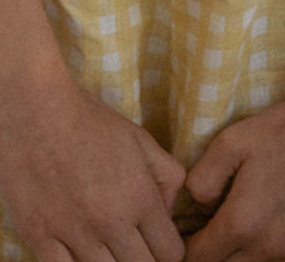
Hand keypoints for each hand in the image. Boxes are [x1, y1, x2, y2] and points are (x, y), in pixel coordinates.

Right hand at [0, 72, 184, 261]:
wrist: (37, 114)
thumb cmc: (92, 123)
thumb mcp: (142, 141)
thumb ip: (167, 177)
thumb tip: (169, 212)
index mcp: (140, 198)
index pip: (169, 253)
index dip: (170, 253)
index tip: (162, 246)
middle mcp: (110, 223)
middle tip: (137, 249)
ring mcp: (73, 235)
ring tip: (111, 250)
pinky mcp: (39, 239)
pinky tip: (80, 256)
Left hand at [181, 93, 284, 261]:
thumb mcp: (232, 140)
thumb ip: (200, 180)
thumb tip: (196, 208)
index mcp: (241, 222)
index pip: (196, 259)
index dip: (189, 246)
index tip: (193, 233)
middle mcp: (268, 248)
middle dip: (215, 255)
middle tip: (219, 233)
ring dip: (245, 258)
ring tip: (250, 232)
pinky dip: (277, 260)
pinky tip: (279, 237)